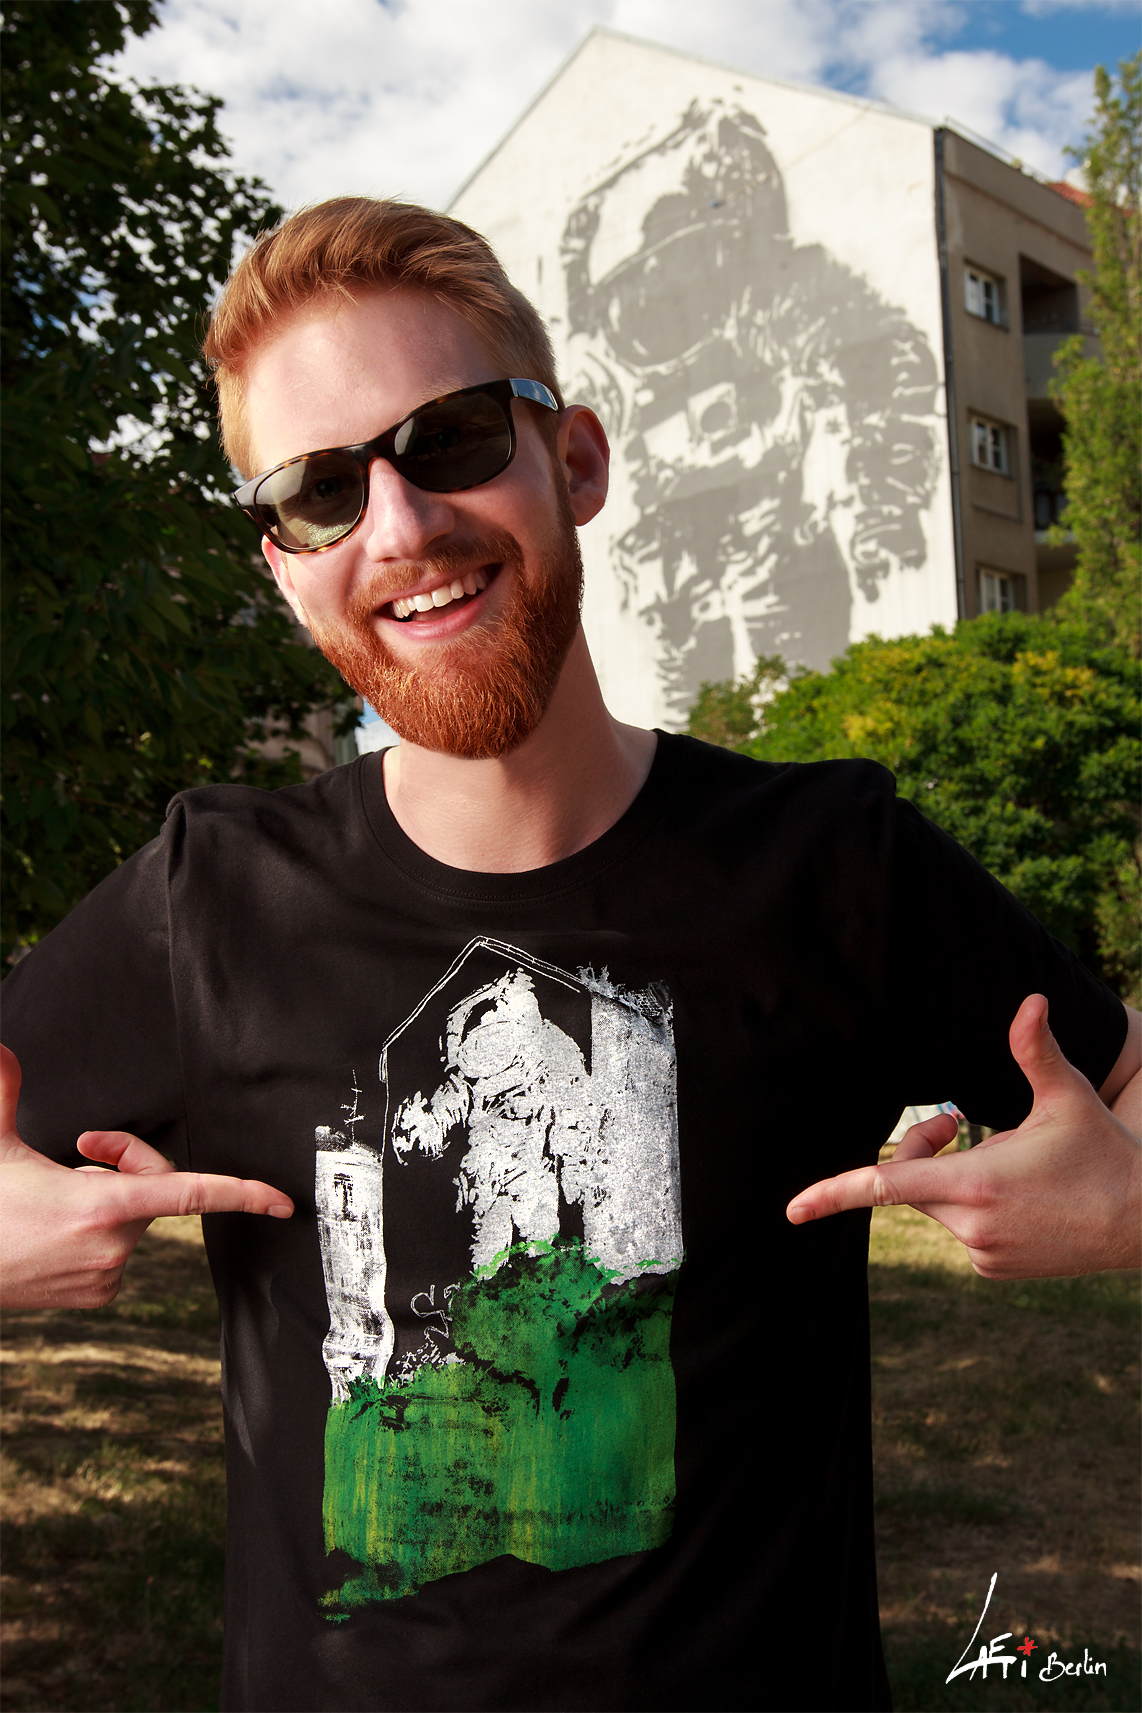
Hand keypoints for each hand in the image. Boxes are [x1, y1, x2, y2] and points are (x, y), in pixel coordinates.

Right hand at [0, 1041, 293, 1309]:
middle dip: (126, 1160)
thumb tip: (3, 1047)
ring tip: (59, 1193)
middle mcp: (112, 1244)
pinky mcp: (97, 1292)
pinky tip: (59, 1226)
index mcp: (102, 1207)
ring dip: (108, 1195)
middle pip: (151, 1187)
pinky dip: (100, 1229)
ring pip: (133, 1217)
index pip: (191, 1195)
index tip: (279, 1201)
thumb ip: (4, 1092)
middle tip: (83, 1147)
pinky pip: (117, 1246)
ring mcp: (106, 1273)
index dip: (241, 1194)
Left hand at [786, 995, 1141, 1278]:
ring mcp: (982, 1254)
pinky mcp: (992, 1269)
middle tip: (953, 1120)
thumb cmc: (1103, 1152)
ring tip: (1006, 1161)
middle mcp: (972, 1226)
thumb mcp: (1068, 1097)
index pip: (887, 1186)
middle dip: (921, 1148)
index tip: (793, 1210)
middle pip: (910, 1183)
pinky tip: (1020, 1199)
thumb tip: (1030, 999)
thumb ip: (1035, 1050)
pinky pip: (960, 1230)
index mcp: (977, 1183)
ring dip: (952, 1178)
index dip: (834, 1194)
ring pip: (937, 1206)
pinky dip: (973, 1208)